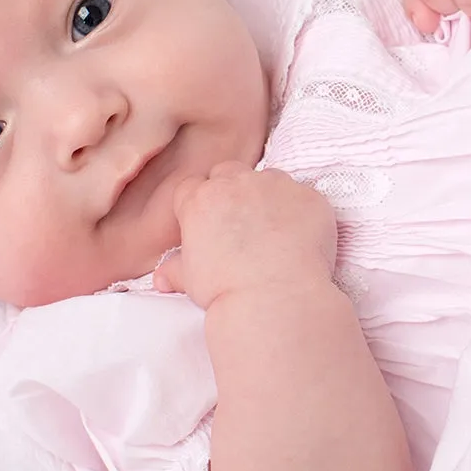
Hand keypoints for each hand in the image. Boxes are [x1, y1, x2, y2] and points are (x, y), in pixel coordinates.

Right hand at [153, 162, 337, 309]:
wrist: (274, 298)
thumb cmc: (227, 291)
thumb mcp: (191, 280)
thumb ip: (176, 269)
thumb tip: (162, 278)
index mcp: (200, 199)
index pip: (191, 186)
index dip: (198, 204)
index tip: (207, 223)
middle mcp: (236, 183)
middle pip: (228, 172)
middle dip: (230, 191)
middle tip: (239, 224)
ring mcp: (275, 185)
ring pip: (268, 178)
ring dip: (266, 196)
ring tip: (272, 231)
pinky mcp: (308, 196)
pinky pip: (302, 196)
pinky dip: (300, 212)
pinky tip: (300, 238)